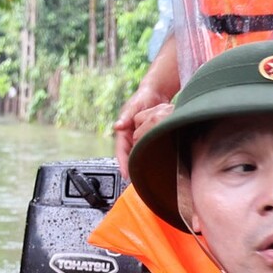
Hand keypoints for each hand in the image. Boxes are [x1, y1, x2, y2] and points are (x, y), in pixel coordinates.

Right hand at [113, 43, 180, 173]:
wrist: (155, 91)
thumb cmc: (143, 97)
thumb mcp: (134, 106)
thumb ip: (127, 116)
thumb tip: (117, 127)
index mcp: (124, 130)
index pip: (121, 150)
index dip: (122, 163)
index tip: (125, 175)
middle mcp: (130, 135)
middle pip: (129, 155)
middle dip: (131, 167)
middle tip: (136, 181)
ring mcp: (138, 136)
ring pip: (137, 153)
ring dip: (139, 163)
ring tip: (145, 176)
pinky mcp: (147, 136)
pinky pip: (145, 148)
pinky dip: (148, 156)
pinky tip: (154, 163)